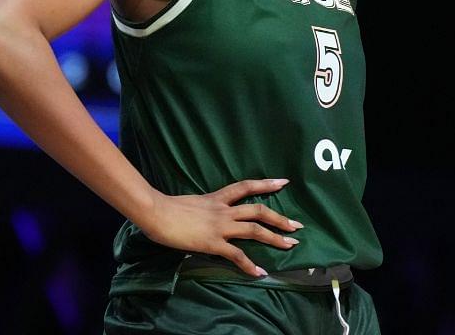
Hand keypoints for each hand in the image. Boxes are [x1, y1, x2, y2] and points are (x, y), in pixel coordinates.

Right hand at [139, 178, 304, 276]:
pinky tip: (260, 272)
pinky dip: (250, 265)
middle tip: (297, 226)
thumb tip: (209, 215)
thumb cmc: (169, 207)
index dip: (266, 184)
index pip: (247, 186)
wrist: (157, 213)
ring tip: (290, 245)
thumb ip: (206, 208)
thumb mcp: (193, 202)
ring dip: (275, 238)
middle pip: (259, 210)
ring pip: (255, 230)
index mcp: (218, 198)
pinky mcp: (213, 243)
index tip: (284, 182)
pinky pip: (237, 255)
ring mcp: (220, 226)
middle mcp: (224, 210)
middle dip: (280, 219)